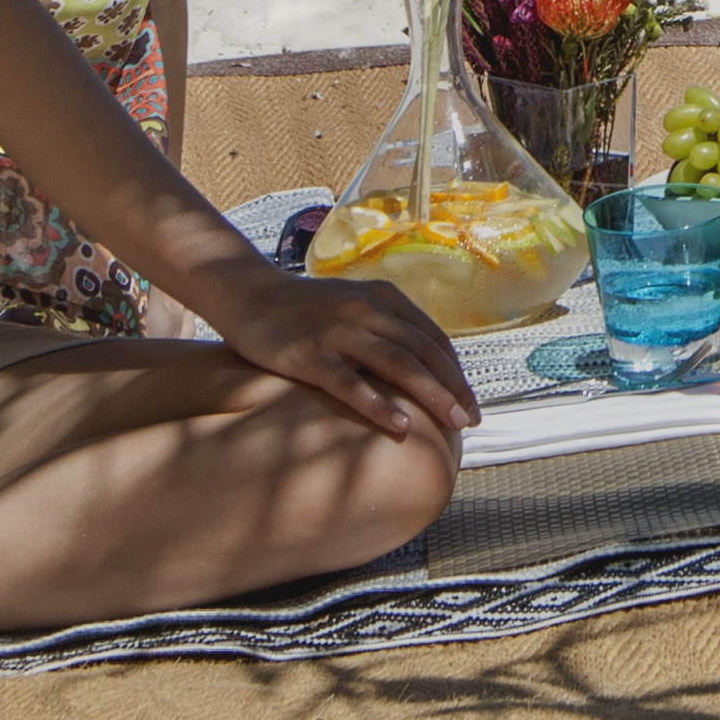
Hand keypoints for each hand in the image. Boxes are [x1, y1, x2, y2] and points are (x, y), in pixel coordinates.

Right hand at [203, 262, 479, 450]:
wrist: (248, 293)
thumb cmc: (305, 308)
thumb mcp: (353, 305)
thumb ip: (385, 327)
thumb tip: (420, 366)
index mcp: (383, 298)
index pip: (432, 338)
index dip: (456, 371)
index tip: (471, 401)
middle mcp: (367, 310)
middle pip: (422, 352)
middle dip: (452, 388)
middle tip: (470, 420)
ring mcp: (338, 330)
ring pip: (396, 364)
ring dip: (429, 395)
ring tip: (451, 424)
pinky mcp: (308, 353)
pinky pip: (349, 382)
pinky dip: (377, 404)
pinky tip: (398, 426)